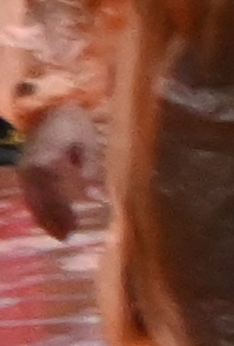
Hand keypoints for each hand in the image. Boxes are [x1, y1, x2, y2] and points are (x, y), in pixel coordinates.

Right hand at [15, 105, 90, 241]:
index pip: (53, 196)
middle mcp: (30, 170)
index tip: (74, 228)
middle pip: (40, 202)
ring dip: (43, 218)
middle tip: (66, 237)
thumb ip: (91, 171)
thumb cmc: (73, 124)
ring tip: (58, 233)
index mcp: (46, 163)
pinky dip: (37, 208)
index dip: (62, 214)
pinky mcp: (24, 170)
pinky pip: (29, 195)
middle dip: (52, 221)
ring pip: (32, 201)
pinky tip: (47, 218)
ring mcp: (24, 170)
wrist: (50, 107)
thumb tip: (97, 198)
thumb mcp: (89, 143)